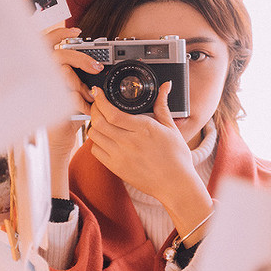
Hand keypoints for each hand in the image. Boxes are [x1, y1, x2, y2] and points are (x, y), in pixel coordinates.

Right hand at [45, 26, 100, 158]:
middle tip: (96, 67)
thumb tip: (97, 65)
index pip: (46, 43)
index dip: (59, 33)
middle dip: (80, 58)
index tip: (77, 30)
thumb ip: (79, 76)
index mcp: (47, 70)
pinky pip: (67, 95)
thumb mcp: (75, 91)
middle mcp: (41, 76)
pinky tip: (86, 109)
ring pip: (62, 73)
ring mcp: (42, 89)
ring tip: (88, 96)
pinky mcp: (46, 103)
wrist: (59, 138)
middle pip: (57, 54)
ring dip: (80, 84)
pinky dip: (81, 102)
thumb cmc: (67, 113)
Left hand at [86, 82, 208, 215]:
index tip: (97, 92)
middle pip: (98, 122)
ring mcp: (120, 156)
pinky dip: (97, 141)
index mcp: (143, 129)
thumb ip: (163, 105)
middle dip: (94, 109)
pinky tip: (105, 138)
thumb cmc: (176, 157)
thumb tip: (165, 85)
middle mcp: (129, 142)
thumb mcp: (171, 128)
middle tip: (98, 104)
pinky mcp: (116, 168)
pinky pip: (96, 150)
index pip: (112, 112)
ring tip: (101, 120)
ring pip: (94, 135)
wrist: (174, 184)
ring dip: (94, 124)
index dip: (100, 100)